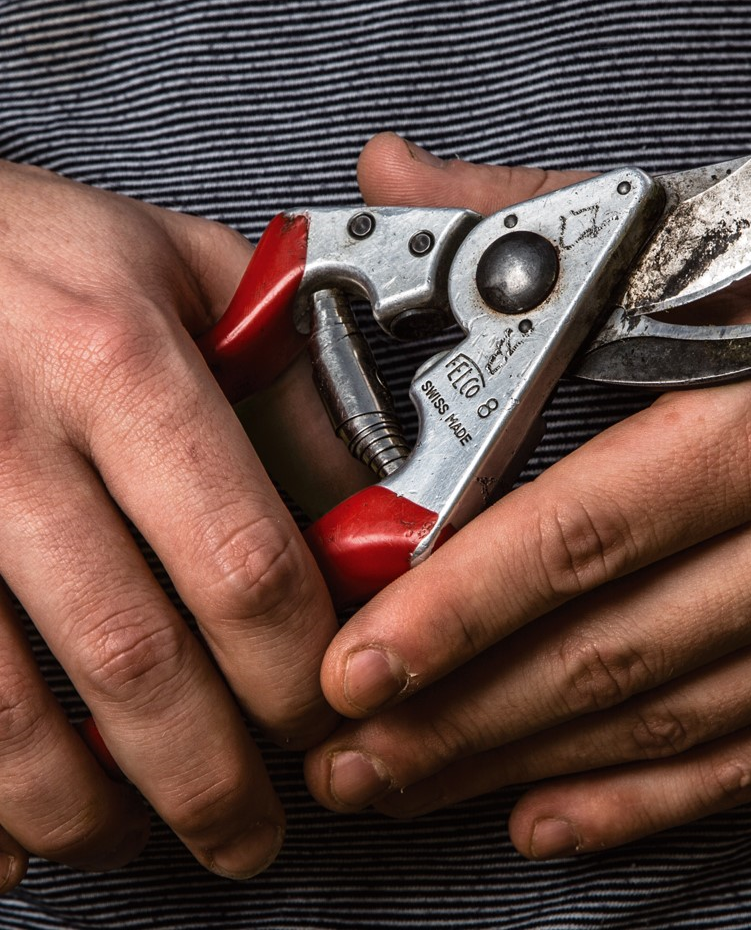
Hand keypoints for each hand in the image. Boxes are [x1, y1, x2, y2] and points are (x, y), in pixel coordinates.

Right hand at [0, 162, 362, 887]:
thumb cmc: (36, 253)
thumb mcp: (179, 267)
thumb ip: (282, 365)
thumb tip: (366, 478)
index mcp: (118, 363)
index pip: (243, 561)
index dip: (296, 667)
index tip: (324, 709)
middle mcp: (10, 441)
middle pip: (135, 664)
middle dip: (210, 775)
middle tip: (256, 823)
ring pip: (12, 717)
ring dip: (94, 808)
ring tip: (150, 837)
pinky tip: (20, 845)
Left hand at [303, 132, 750, 857]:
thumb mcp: (722, 230)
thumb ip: (536, 216)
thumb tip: (392, 177)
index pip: (583, 534)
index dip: (460, 610)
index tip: (357, 667)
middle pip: (607, 655)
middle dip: (458, 719)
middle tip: (341, 758)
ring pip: (661, 726)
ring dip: (520, 769)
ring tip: (404, 790)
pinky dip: (641, 804)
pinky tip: (545, 819)